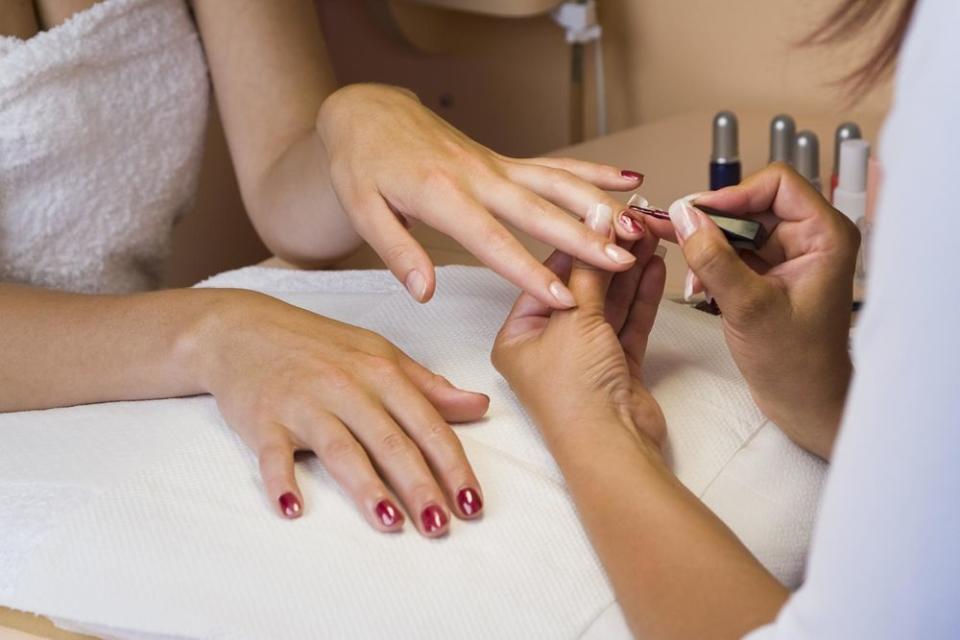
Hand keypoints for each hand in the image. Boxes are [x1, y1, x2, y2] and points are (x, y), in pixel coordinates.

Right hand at [193, 290, 489, 536]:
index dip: (453, 466)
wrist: (242, 329)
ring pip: (341, 449)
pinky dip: (280, 480)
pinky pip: (272, 453)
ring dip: (366, 487)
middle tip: (440, 526)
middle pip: (390, 442)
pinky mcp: (263, 418)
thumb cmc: (318, 346)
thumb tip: (479, 406)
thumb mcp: (378, 355)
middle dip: (419, 486)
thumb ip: (428, 387)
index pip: (427, 425)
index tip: (472, 504)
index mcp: (381, 372)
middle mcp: (346, 387)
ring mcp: (303, 403)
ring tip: (390, 522)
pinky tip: (292, 509)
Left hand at [317, 84, 645, 308]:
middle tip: (622, 261)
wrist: (368, 113)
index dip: (528, 271)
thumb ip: (398, 252)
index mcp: (441, 195)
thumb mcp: (364, 211)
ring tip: (638, 224)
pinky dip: (592, 171)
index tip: (563, 298)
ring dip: (600, 203)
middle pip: (539, 211)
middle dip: (583, 238)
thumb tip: (425, 292)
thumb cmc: (362, 164)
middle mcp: (478, 177)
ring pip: (557, 183)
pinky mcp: (503, 160)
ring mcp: (495, 166)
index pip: (491, 241)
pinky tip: (627, 179)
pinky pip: (554, 166)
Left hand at [491, 205, 666, 451]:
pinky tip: (654, 266)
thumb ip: (589, 267)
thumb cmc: (574, 390)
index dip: (576, 242)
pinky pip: (627, 323)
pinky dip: (641, 296)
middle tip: (634, 218)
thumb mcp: (576, 319)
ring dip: (628, 271)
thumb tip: (595, 215)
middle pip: (581, 288)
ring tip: (651, 233)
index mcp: (517, 335)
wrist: (610, 448)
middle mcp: (546, 345)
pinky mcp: (616, 368)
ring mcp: (583, 358)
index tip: (602, 212)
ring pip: (608, 303)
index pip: (547, 276)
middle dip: (607, 254)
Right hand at [659, 163, 858, 458]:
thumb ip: (713, 259)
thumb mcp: (748, 307)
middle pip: (751, 204)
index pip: (777, 183)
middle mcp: (810, 238)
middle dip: (713, 224)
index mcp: (825, 235)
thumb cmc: (796, 363)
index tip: (696, 213)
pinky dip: (712, 265)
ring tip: (692, 278)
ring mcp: (789, 256)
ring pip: (737, 228)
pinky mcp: (770, 273)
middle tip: (674, 235)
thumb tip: (683, 216)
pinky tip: (700, 288)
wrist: (804, 403)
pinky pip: (733, 252)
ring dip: (708, 248)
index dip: (733, 195)